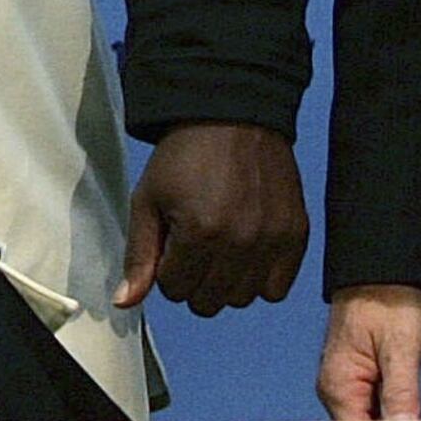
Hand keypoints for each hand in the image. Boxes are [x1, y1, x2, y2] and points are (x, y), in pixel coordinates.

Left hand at [117, 121, 309, 313]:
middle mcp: (240, 242)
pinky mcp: (296, 236)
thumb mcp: (148, 199)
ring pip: (241, 299)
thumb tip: (124, 303)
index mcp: (199, 233)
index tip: (171, 241)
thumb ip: (138, 256)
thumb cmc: (184, 156)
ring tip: (220, 245)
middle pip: (208, 302)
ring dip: (225, 282)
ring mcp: (272, 241)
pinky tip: (246, 251)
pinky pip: (276, 290)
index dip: (167, 268)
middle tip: (194, 244)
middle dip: (193, 279)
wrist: (233, 117)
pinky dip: (259, 279)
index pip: (175, 290)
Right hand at [318, 283, 420, 419]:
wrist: (385, 271)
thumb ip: (401, 394)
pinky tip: (411, 420)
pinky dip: (393, 417)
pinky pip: (374, 411)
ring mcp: (347, 385)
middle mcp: (336, 388)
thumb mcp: (401, 348)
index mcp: (338, 383)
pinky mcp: (360, 380)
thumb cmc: (388, 297)